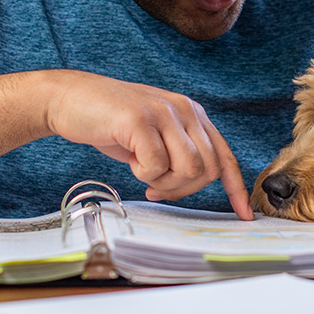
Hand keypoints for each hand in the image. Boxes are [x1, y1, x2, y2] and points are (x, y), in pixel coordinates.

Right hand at [41, 71, 252, 218]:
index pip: (225, 156)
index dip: (236, 188)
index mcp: (193, 114)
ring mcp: (164, 112)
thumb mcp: (155, 136)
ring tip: (142, 170)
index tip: (244, 215)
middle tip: (157, 187)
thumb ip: (179, 151)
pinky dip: (143, 173)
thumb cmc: (112, 123)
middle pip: (209, 168)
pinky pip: (157, 164)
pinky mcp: (141, 119)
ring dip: (164, 181)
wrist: (69, 99)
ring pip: (189, 168)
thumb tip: (200, 179)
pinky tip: (130, 158)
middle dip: (184, 189)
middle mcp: (185, 110)